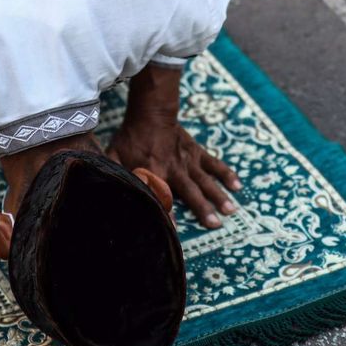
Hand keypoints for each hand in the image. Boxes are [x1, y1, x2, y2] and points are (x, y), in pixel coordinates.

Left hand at [109, 119, 241, 228]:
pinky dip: (226, 174)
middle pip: (190, 192)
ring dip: (218, 195)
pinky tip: (237, 186)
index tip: (173, 232)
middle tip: (215, 224)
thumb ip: (115, 174)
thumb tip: (108, 191)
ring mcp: (188, 161)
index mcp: (155, 172)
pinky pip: (214, 164)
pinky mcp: (197, 153)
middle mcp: (175, 169)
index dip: (166, 215)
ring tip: (231, 210)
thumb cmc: (131, 138)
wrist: (150, 114)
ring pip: (205, 180)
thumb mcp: (116, 156)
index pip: (160, 198)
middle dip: (202, 208)